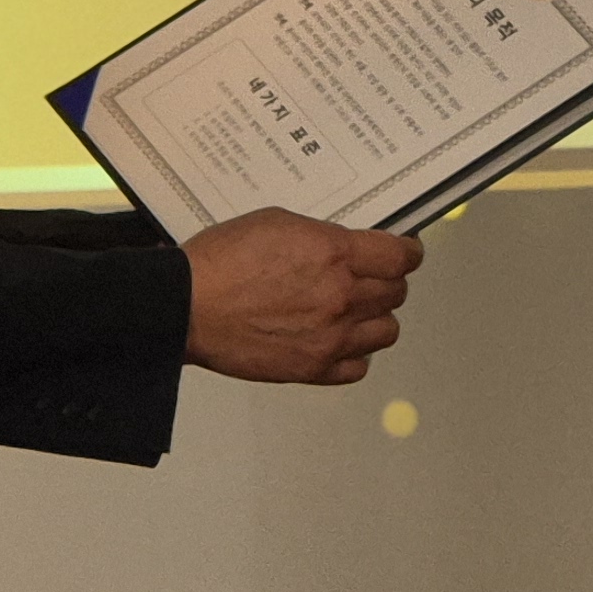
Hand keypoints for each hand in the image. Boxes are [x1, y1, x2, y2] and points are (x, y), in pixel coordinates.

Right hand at [182, 209, 422, 384]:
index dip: (407, 252)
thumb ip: (322, 236)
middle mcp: (341, 297)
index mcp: (334, 254)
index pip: (400, 256)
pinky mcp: (313, 369)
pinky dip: (354, 354)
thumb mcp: (277, 222)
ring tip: (354, 311)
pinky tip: (336, 341)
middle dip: (388, 281)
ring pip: (386, 331)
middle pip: (396, 292)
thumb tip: (346, 246)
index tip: (404, 252)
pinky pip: (358, 367)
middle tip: (371, 277)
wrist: (185, 307)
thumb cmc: (220, 261)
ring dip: (375, 318)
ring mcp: (330, 338)